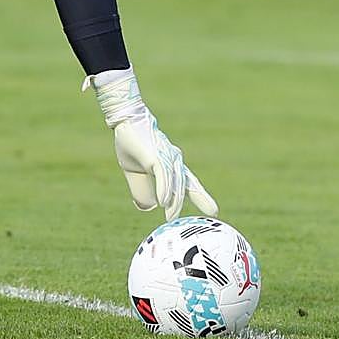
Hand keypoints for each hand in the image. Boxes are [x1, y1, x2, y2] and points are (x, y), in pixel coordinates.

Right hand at [85, 67, 217, 219]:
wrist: (125, 121)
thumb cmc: (131, 144)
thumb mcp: (135, 172)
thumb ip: (142, 189)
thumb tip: (148, 207)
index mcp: (170, 164)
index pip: (188, 182)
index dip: (200, 196)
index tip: (213, 211)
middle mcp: (173, 160)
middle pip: (188, 182)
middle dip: (201, 197)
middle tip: (213, 211)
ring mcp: (166, 158)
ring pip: (175, 182)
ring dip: (174, 201)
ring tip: (172, 216)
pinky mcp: (156, 156)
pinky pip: (162, 175)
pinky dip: (164, 189)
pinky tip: (163, 202)